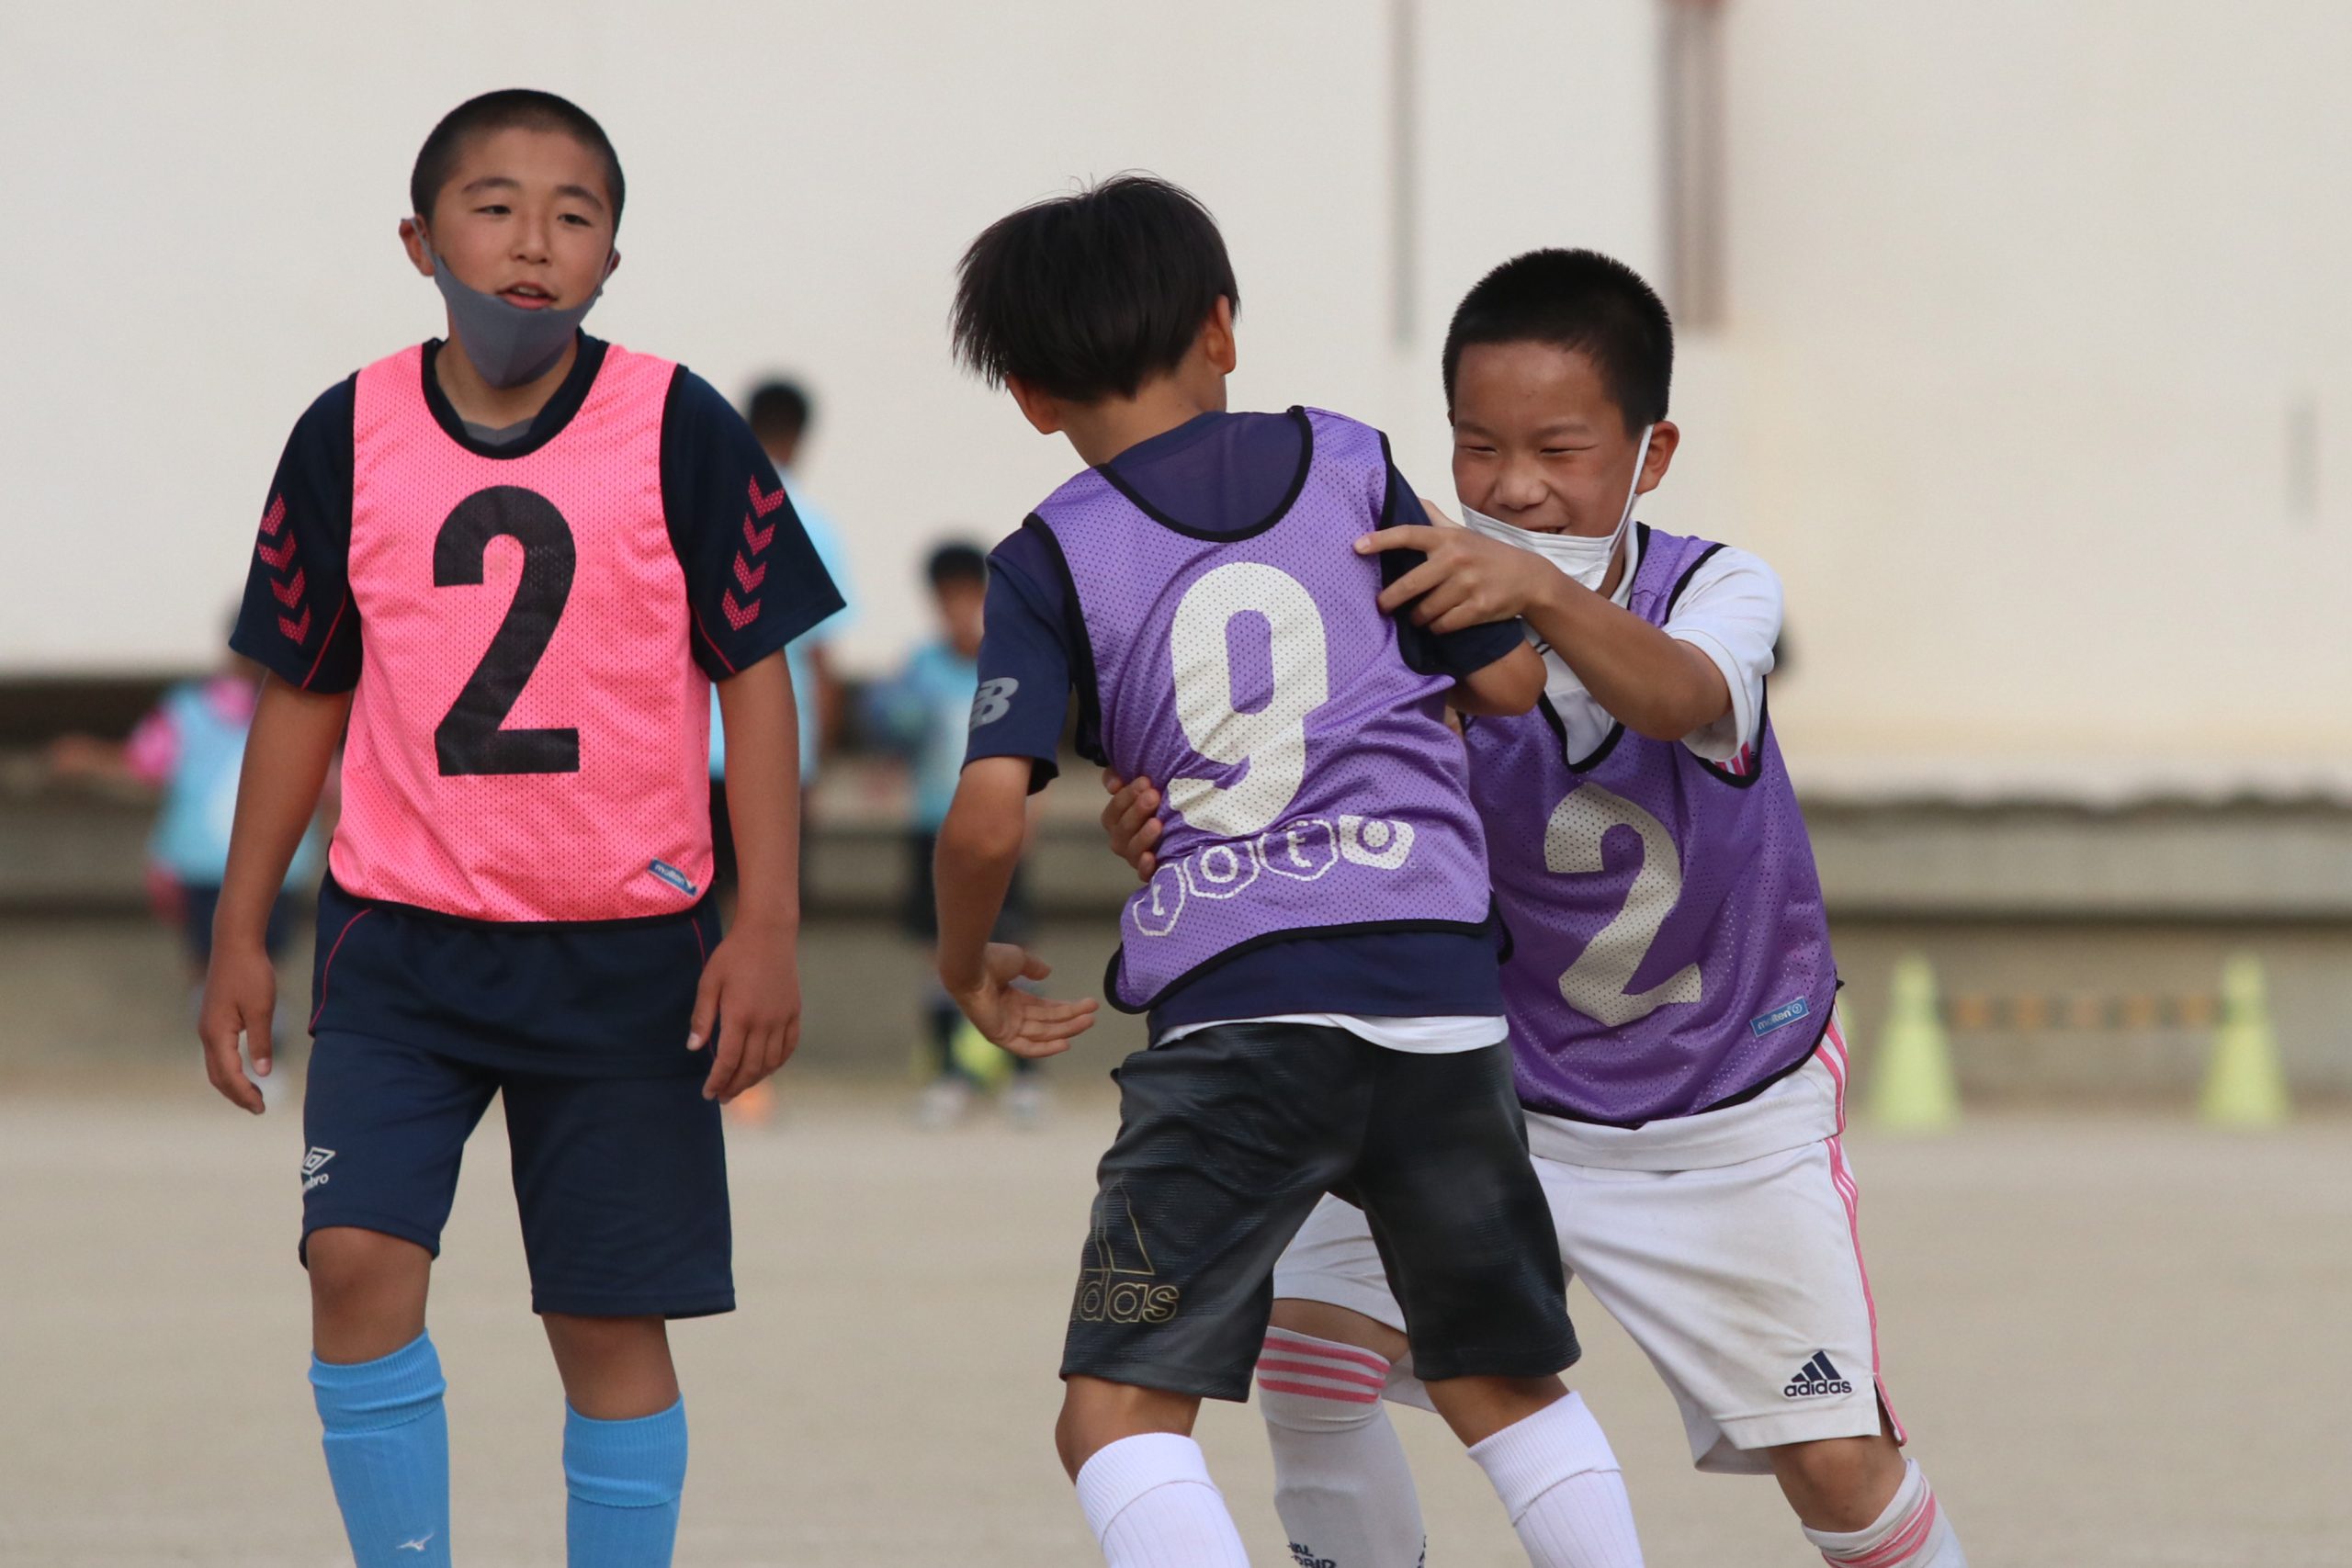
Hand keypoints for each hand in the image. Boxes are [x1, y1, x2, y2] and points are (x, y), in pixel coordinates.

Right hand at [198, 942, 276, 1114]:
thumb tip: (263, 1073)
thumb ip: (261, 1042)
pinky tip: (244, 1071)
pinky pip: (217, 1054)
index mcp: (217, 1034)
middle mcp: (207, 1034)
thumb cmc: (251, 974)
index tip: (262, 1108)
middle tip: (259, 1108)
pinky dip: (228, 1069)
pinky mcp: (212, 1020)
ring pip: (215, 1066)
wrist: (235, 944)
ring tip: (253, 1095)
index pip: (229, 1075)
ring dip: (231, 1084)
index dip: (245, 1094)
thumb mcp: (262, 1009)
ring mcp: (207, 1027)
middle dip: (236, 1095)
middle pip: (217, 1076)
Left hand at [689, 918, 803, 1102]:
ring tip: (740, 1086)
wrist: (768, 934)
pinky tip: (766, 1068)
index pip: (729, 1060)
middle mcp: (764, 1022)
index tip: (708, 1093)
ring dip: (755, 1079)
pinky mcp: (794, 1012)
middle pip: (751, 1067)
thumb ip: (702, 1018)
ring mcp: (782, 1018)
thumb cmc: (733, 955)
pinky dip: (777, 1063)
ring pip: (771, 1062)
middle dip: (735, 1086)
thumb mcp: (709, 982)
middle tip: (722, 1097)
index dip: (718, 1081)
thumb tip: (694, 1048)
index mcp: (740, 1015)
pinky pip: (789, 1047)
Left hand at [945, 943, 1096, 1058]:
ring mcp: (1005, 1026)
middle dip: (1071, 1019)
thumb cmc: (990, 959)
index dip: (1066, 1008)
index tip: (1086, 1005)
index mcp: (1012, 998)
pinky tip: (1066, 1044)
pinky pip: (1025, 1047)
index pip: (1044, 1009)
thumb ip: (1033, 967)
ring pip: (1042, 1033)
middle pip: (1047, 1022)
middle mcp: (1009, 1014)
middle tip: (1093, 1015)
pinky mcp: (1000, 1036)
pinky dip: (1045, 1048)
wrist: (970, 965)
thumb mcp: (1019, 960)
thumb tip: (1048, 972)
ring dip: (1066, 1029)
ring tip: (1088, 1022)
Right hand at [1099, 769, 1163, 881]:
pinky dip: (1146, 867)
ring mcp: (1135, 857)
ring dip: (1143, 836)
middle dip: (1137, 810)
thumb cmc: (1156, 804)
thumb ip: (1118, 777)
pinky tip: (1152, 856)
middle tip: (1153, 795)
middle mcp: (1121, 840)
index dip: (1126, 795)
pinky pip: (1144, 874)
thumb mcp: (1138, 786)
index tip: (1145, 781)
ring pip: (1132, 850)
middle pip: (1123, 828)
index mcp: (1116, 821)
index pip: (1114, 809)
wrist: (1186, 830)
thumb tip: (1113, 784)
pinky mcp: (1150, 872)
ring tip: (1157, 822)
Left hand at [1356, 518, 1556, 634]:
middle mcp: (1456, 558)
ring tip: (1419, 615)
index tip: (1357, 546)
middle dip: (1390, 599)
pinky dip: (1437, 628)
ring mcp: (1468, 584)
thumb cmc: (1487, 554)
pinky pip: (1443, 625)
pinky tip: (1439, 624)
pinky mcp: (1478, 608)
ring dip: (1418, 617)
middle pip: (1410, 584)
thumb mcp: (1462, 532)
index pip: (1408, 534)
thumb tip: (1412, 496)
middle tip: (1382, 606)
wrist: (1529, 578)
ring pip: (1425, 610)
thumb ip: (1436, 519)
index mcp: (1448, 538)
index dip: (1380, 540)